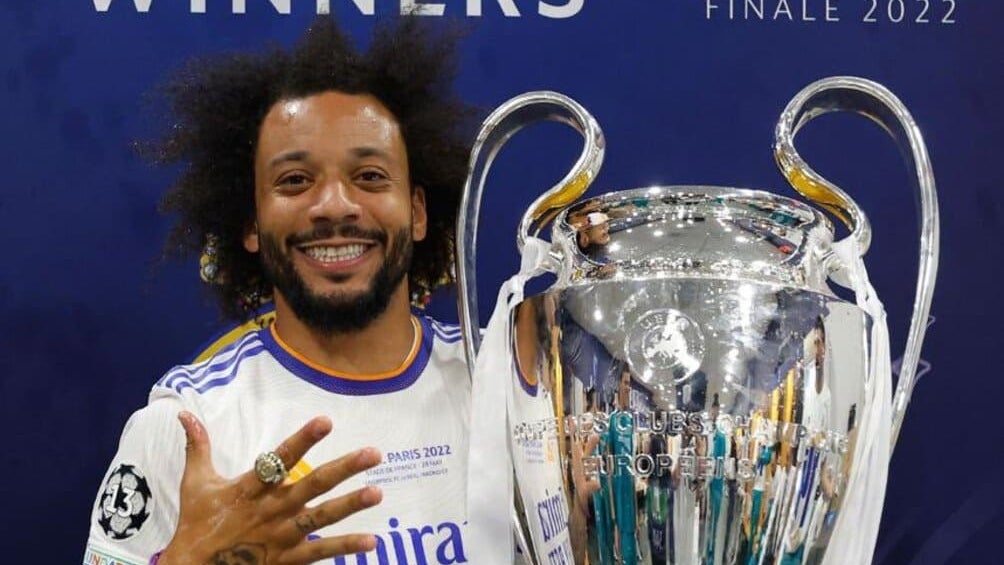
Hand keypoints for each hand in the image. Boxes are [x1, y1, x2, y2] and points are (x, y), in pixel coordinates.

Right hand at [159, 412, 382, 564]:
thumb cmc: (197, 523)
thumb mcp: (195, 483)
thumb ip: (197, 446)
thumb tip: (184, 413)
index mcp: (250, 488)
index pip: (280, 459)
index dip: (303, 440)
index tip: (327, 421)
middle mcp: (271, 510)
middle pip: (312, 486)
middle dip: (344, 469)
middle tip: (374, 453)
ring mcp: (281, 536)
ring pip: (320, 518)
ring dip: (350, 505)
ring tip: (378, 493)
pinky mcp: (287, 560)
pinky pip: (319, 551)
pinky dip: (344, 546)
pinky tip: (371, 541)